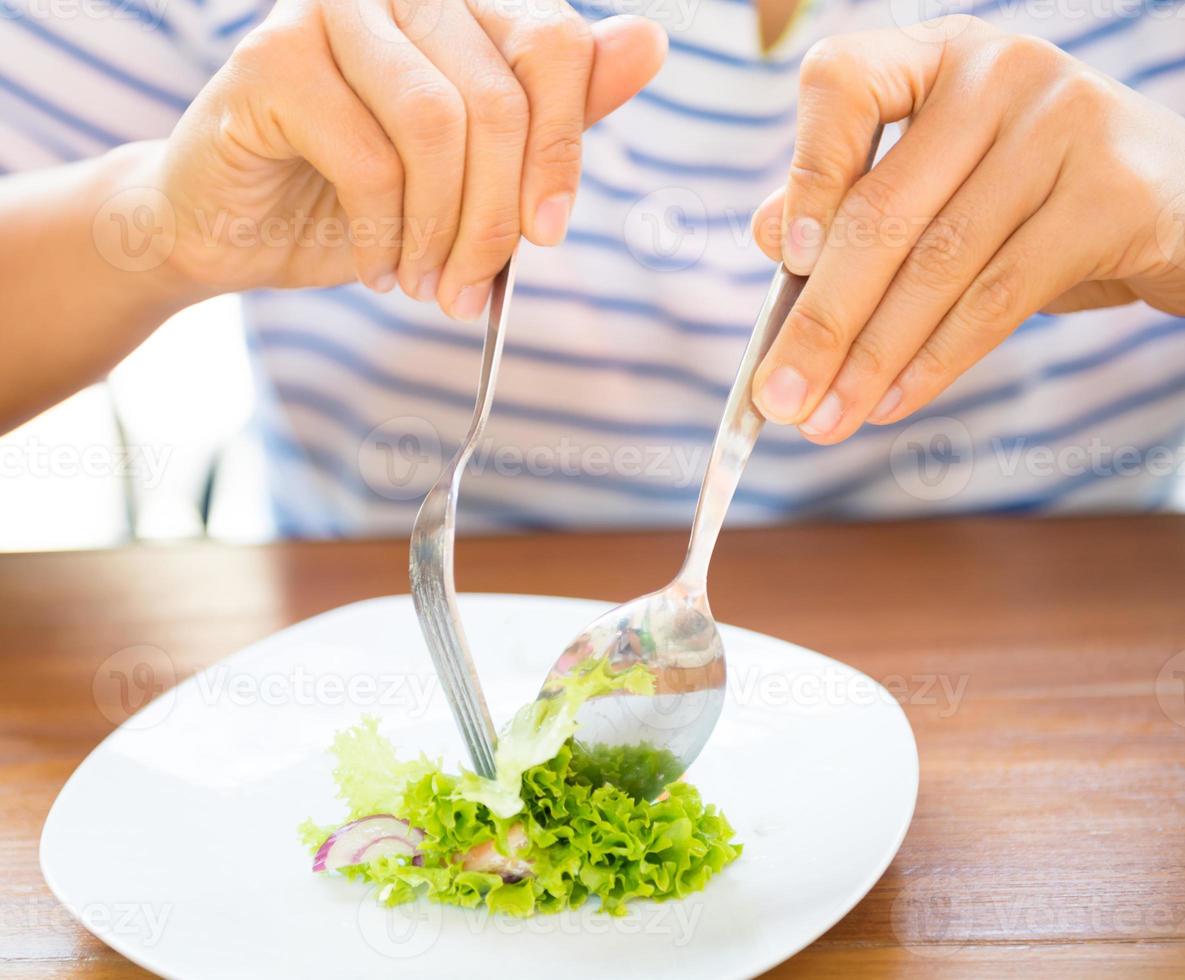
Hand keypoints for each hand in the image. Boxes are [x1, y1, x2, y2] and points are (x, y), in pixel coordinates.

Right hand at [154, 0, 664, 317]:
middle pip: (499, 98)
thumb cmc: (358, 198)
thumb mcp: (475, 170)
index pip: (553, 44)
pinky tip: (377, 265)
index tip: (548, 235)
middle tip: (472, 287)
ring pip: (440, 126)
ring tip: (425, 282)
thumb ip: (552, 112)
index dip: (563, 150)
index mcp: (459, 4)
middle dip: (497, 218)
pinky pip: (371, 158)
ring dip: (441, 231)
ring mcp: (332, 10)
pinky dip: (386, 234)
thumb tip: (647, 42)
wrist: (236, 227)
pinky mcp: (272, 57)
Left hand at [750, 16, 1184, 442]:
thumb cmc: (1024, 198)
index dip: (808, 173)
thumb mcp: (936, 186)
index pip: (845, 84)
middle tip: (780, 398)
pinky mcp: (1111, 194)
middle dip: (821, 322)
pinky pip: (999, 298)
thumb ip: (852, 199)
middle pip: (882, 212)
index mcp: (934, 59)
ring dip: (870, 360)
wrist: (1167, 205)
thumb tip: (768, 235)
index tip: (785, 260)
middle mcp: (996, 74)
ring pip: (937, 267)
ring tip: (826, 420)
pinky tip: (889, 403)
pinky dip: (935, 362)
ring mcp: (1062, 124)